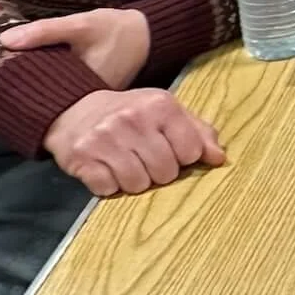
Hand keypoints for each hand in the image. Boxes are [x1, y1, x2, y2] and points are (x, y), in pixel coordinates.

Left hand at [1, 8, 150, 89]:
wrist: (147, 35)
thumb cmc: (114, 29)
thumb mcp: (81, 24)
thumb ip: (45, 31)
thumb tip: (4, 40)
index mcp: (82, 93)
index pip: (41, 96)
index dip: (17, 89)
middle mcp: (86, 106)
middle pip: (46, 102)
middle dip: (25, 90)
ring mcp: (89, 104)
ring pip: (56, 99)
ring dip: (39, 89)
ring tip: (14, 78)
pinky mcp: (90, 98)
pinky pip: (66, 96)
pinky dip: (53, 87)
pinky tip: (40, 78)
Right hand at [42, 88, 226, 196]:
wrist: (75, 108)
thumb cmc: (130, 113)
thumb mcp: (166, 111)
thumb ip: (196, 131)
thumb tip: (219, 158)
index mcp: (160, 105)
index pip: (190, 151)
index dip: (183, 157)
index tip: (170, 150)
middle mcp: (133, 119)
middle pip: (165, 172)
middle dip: (158, 172)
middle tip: (145, 158)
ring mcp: (105, 139)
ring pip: (138, 185)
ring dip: (134, 181)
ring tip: (126, 163)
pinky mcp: (81, 158)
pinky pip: (108, 189)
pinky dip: (109, 185)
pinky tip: (106, 168)